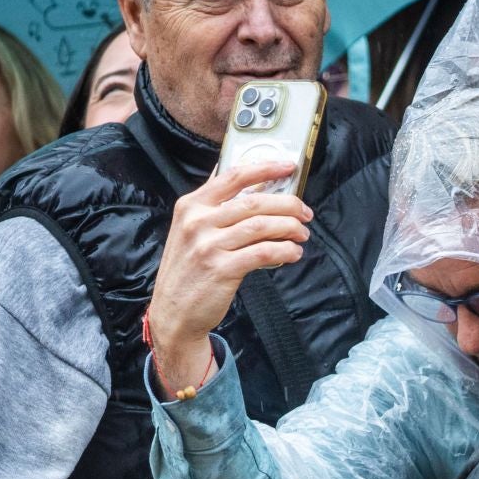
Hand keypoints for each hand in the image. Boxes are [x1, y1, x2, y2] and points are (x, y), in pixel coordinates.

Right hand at [146, 160, 309, 397]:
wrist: (173, 312)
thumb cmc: (189, 269)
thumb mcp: (190, 231)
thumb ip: (216, 208)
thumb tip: (251, 185)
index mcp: (191, 205)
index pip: (233, 176)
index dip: (265, 168)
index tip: (288, 166)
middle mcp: (197, 221)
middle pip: (254, 201)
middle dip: (288, 204)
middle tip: (305, 212)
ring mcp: (208, 245)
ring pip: (262, 225)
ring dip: (290, 228)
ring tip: (302, 234)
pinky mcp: (221, 269)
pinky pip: (263, 252)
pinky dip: (285, 250)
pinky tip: (293, 252)